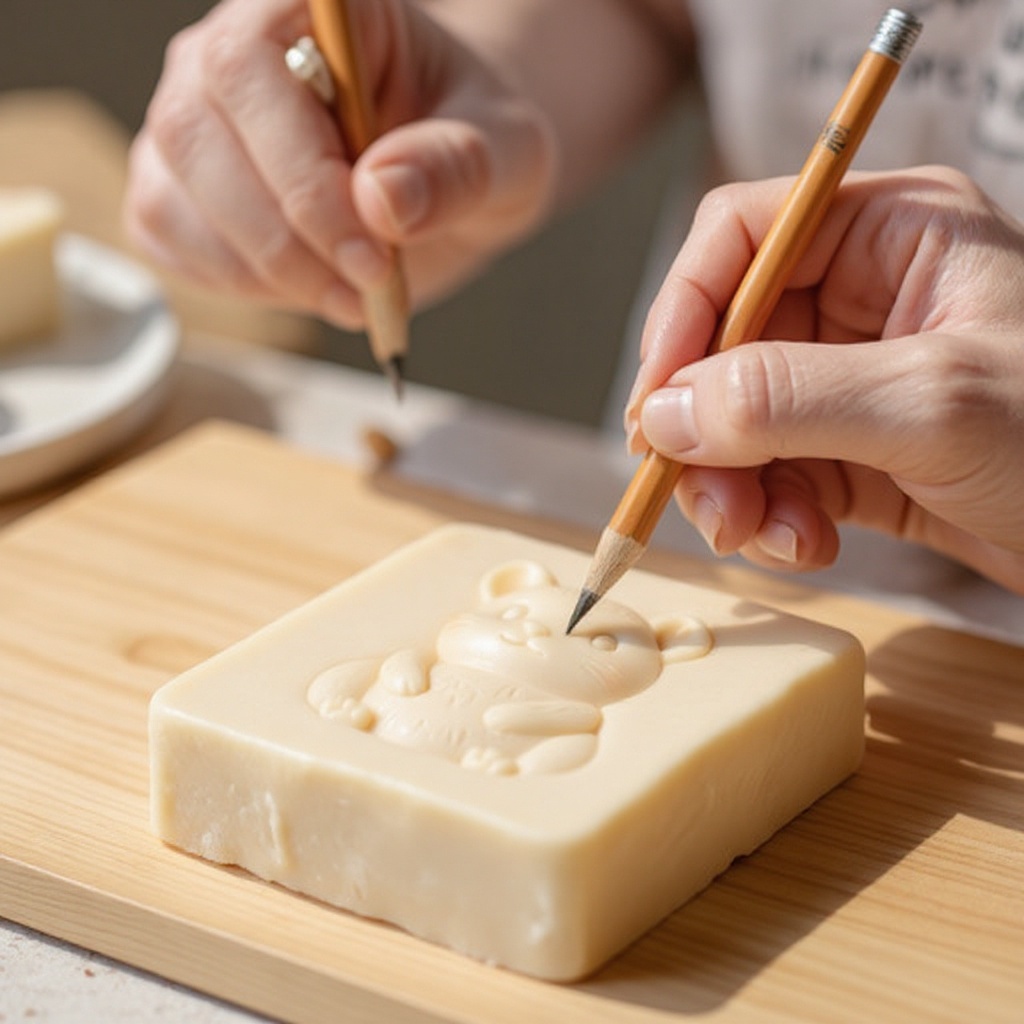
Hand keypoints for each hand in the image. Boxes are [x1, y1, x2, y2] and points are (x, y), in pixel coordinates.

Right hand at [122, 0, 554, 328]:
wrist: (446, 176)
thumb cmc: (473, 141)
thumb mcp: (506, 150)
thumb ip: (458, 166)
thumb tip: (382, 199)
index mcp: (307, 5)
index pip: (248, 64)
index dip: (300, 171)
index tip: (374, 250)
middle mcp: (227, 51)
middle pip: (194, 135)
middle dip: (286, 238)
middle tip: (369, 286)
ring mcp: (192, 119)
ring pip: (170, 198)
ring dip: (265, 271)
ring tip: (354, 296)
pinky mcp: (179, 187)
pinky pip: (168, 239)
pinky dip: (237, 283)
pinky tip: (309, 286)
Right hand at [625, 166, 1023, 593]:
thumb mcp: (931, 406)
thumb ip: (789, 398)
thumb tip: (664, 413)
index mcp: (890, 233)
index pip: (740, 238)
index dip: (683, 313)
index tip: (655, 400)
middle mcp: (861, 296)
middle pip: (723, 342)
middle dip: (705, 428)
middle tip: (702, 497)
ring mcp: (850, 378)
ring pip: (735, 419)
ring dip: (732, 486)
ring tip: (764, 536)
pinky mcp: (849, 449)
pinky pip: (770, 473)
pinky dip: (771, 517)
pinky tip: (805, 546)